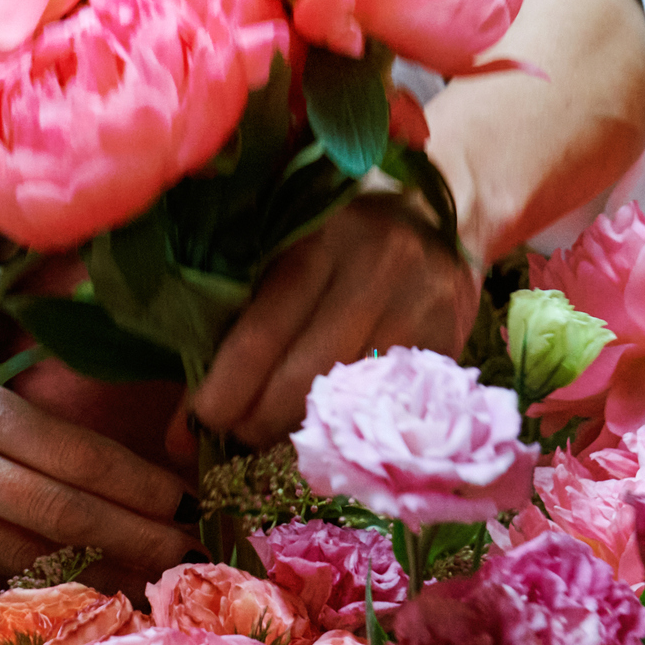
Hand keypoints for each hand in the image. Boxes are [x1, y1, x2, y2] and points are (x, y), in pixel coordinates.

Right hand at [0, 370, 196, 579]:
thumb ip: (27, 432)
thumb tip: (118, 474)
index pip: (71, 452)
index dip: (133, 483)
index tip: (182, 500)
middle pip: (57, 512)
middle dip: (130, 536)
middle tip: (184, 552)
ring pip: (23, 558)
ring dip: (92, 576)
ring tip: (145, 583)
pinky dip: (32, 594)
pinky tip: (74, 603)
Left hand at [181, 194, 479, 450]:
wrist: (447, 207)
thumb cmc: (346, 230)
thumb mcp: (296, 240)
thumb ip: (250, 303)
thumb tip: (193, 395)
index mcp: (321, 238)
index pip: (266, 328)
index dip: (229, 385)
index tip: (201, 419)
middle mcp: (376, 269)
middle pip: (307, 374)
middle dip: (260, 420)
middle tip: (232, 437)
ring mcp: (420, 306)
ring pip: (350, 396)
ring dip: (302, 431)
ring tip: (270, 437)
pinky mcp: (450, 339)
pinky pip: (389, 401)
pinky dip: (351, 423)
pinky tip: (326, 428)